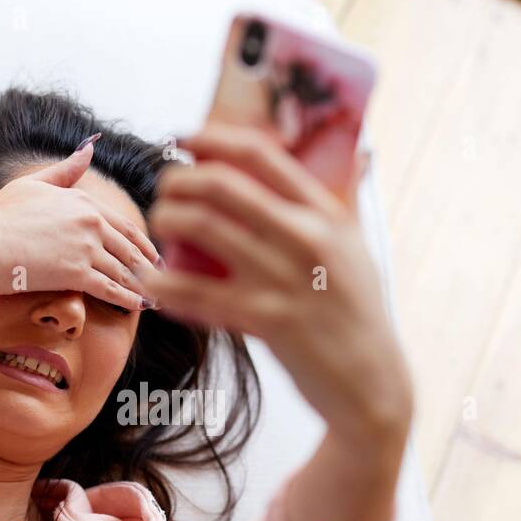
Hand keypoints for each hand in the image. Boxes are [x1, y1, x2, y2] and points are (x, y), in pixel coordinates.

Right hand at [0, 139, 160, 309]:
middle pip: (130, 248)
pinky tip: (141, 306)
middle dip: (149, 265)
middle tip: (163, 278)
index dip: (142, 242)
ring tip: (157, 296)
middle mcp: (89, 220)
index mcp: (82, 200)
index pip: (123, 224)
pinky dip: (130, 299)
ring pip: (125, 270)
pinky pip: (112, 289)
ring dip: (144, 285)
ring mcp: (85, 246)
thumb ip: (65, 171)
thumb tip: (89, 149)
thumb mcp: (32, 184)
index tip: (152, 255)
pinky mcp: (76, 273)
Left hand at [140, 123, 411, 452]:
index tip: (183, 138)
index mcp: (325, 213)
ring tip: (157, 227)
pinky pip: (198, 294)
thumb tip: (362, 150)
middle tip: (164, 189)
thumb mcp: (360, 247)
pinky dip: (166, 285)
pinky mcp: (266, 319)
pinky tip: (150, 282)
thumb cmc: (359, 312)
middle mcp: (305, 237)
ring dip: (166, 220)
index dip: (212, 138)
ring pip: (202, 228)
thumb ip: (349, 198)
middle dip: (178, 179)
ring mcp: (284, 278)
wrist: (370, 382)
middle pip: (221, 184)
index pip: (261, 155)